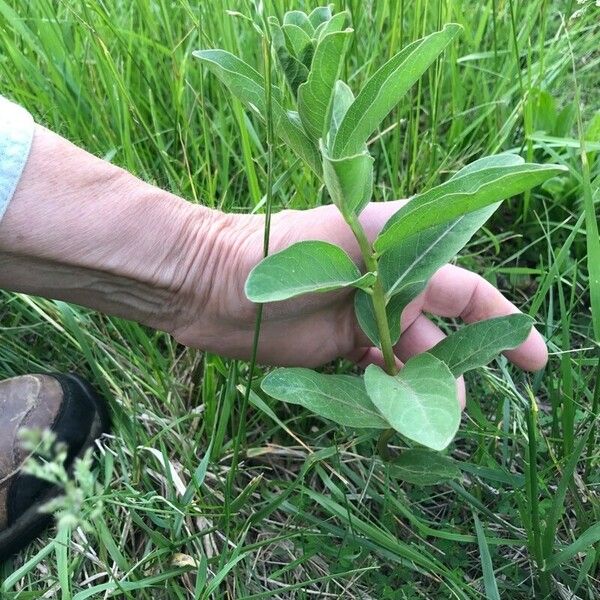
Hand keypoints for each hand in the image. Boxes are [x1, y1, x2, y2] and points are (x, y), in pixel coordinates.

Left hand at [171, 201, 547, 405]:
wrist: (214, 283)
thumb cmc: (283, 246)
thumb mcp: (354, 229)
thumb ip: (407, 237)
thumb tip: (462, 267)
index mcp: (401, 261)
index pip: (465, 292)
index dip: (502, 321)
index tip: (533, 359)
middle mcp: (386, 296)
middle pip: (439, 340)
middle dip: (455, 371)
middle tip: (456, 406)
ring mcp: (360, 328)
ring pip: (407, 367)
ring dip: (419, 392)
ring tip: (420, 418)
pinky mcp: (333, 356)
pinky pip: (372, 381)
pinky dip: (384, 396)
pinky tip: (388, 411)